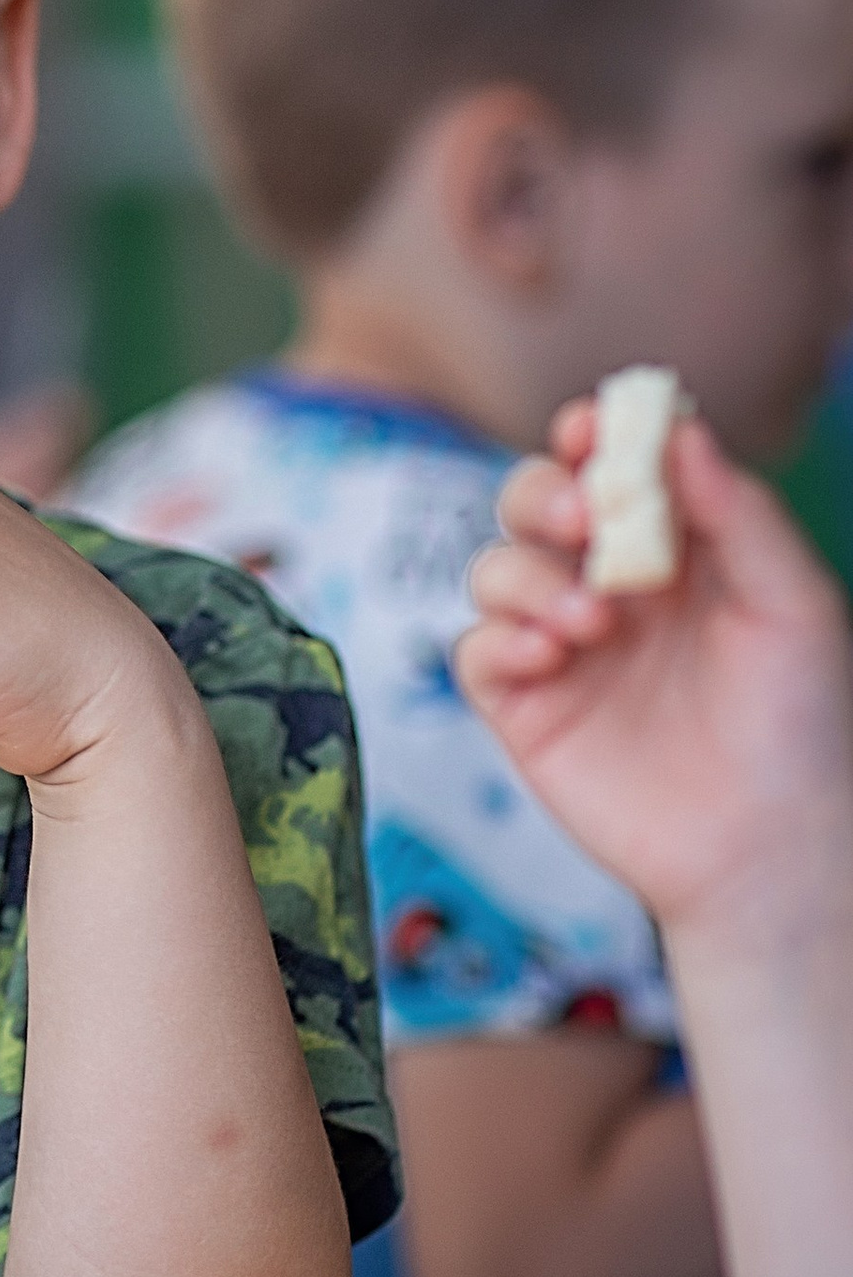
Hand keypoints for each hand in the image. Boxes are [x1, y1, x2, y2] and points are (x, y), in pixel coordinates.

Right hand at [458, 403, 852, 944]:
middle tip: (585, 520)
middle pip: (533, 502)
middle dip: (546, 497)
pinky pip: (476, 651)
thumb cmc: (801, 724)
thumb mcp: (792, 602)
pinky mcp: (525, 708)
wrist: (770, 846)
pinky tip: (553, 659)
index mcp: (674, 550)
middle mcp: (609, 588)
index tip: (592, 430)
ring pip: (494, 568)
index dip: (592, 437)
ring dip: (529, 577)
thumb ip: (739, 513)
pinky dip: (500, 640)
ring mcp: (562, 648)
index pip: (611, 467)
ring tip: (590, 624)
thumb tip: (682, 430)